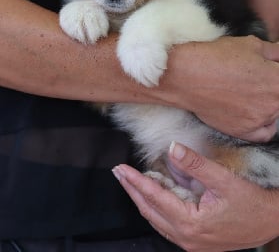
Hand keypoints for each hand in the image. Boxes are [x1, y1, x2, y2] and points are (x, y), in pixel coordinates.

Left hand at [113, 143, 278, 251]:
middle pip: (149, 210)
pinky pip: (166, 223)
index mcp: (190, 223)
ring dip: (141, 198)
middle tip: (118, 173)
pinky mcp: (194, 240)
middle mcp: (185, 237)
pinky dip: (155, 207)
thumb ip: (196, 164)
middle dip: (132, 190)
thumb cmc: (251, 203)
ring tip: (129, 182)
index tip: (121, 169)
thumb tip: (172, 148)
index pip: (154, 198)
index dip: (135, 181)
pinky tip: (151, 196)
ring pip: (155, 218)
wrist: (270, 221)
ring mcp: (189, 241)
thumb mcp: (224, 180)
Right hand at [158, 36, 278, 141]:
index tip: (267, 71)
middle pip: (278, 96)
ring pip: (274, 113)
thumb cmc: (216, 57)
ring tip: (250, 91)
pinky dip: (263, 123)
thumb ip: (274, 52)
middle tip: (254, 79)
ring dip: (268, 102)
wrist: (187, 76)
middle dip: (271, 86)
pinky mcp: (243, 131)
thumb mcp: (251, 45)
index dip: (273, 71)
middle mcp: (274, 103)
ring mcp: (259, 119)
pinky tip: (254, 111)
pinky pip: (264, 132)